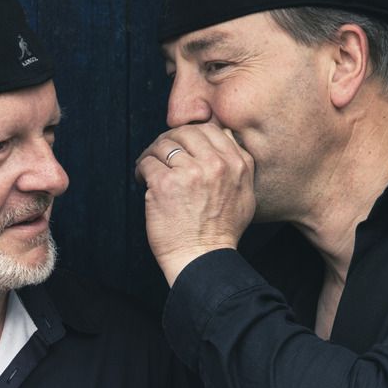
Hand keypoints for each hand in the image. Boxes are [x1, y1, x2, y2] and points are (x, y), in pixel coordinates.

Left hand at [136, 123, 255, 283]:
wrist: (203, 258)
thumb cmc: (222, 232)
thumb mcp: (245, 194)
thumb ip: (239, 165)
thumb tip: (227, 138)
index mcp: (237, 163)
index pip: (210, 129)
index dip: (191, 135)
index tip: (182, 146)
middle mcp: (215, 164)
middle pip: (186, 132)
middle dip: (170, 140)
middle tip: (161, 153)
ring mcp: (189, 172)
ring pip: (164, 145)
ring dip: (153, 153)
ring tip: (150, 167)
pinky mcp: (165, 184)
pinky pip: (148, 162)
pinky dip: (142, 169)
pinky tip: (142, 179)